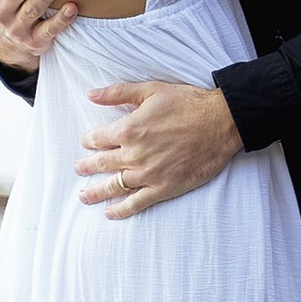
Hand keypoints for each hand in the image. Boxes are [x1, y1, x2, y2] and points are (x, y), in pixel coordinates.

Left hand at [78, 80, 243, 215]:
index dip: (90, 140)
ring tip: (84, 196)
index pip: (98, 138)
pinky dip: (120, 209)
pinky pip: (136, 203)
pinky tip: (110, 212)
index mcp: (128, 129)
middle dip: (87, 166)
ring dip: (95, 192)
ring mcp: (148, 174)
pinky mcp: (164, 188)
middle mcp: (133, 155)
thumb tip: (91, 94)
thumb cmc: (188, 103)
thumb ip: (118, 92)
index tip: (88, 142)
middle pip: (101, 164)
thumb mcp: (151, 89)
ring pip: (113, 186)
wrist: (221, 122)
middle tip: (79, 169)